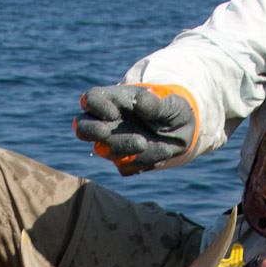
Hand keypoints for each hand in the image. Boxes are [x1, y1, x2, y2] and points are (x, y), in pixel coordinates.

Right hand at [74, 84, 197, 173]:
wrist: (184, 133)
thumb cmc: (172, 111)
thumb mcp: (172, 104)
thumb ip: (156, 104)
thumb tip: (139, 102)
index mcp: (114, 101)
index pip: (90, 100)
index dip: (95, 106)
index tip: (113, 112)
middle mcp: (108, 123)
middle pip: (82, 127)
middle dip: (90, 130)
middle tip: (105, 132)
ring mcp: (114, 144)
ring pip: (104, 150)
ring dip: (125, 147)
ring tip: (146, 142)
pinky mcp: (126, 163)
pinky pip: (126, 167)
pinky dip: (144, 161)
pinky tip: (162, 152)